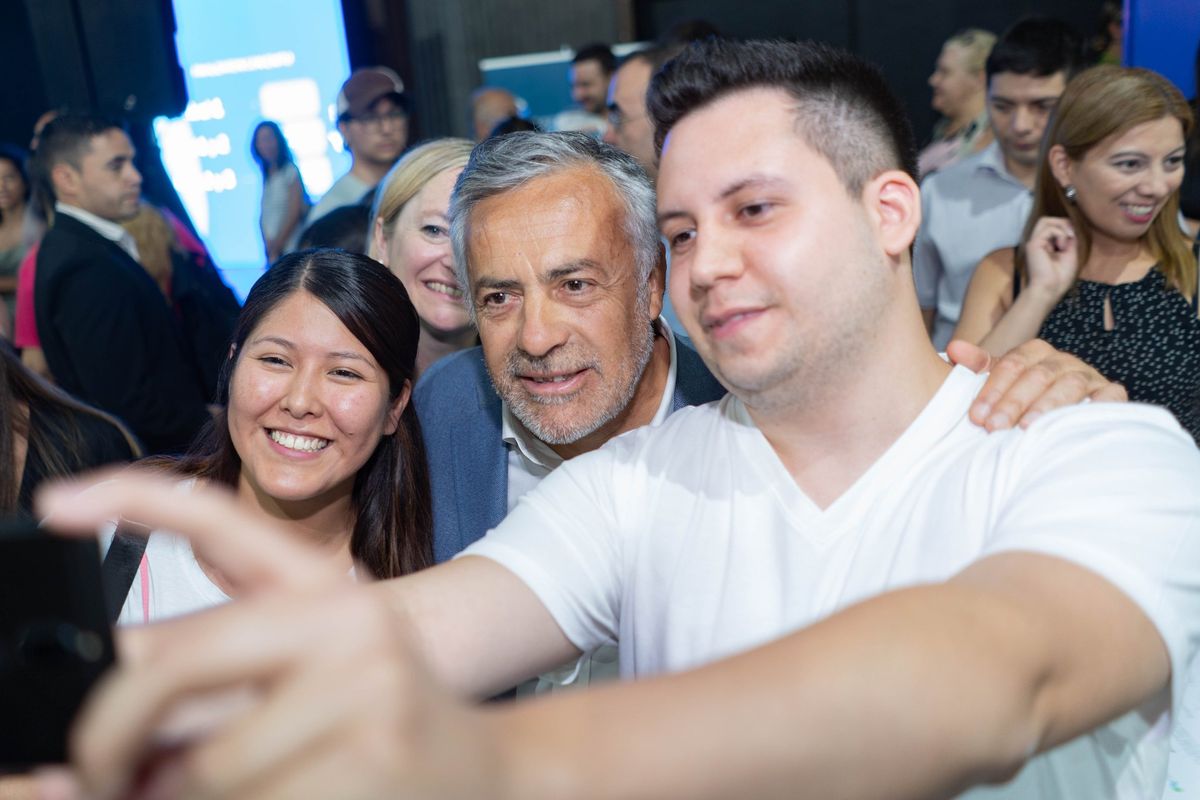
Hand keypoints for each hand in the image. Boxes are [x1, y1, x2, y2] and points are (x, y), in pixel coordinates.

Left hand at [35, 473, 498, 799]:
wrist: (481, 767)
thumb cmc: (379, 720)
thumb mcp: (306, 669)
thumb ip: (216, 661)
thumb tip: (115, 674)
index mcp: (324, 587)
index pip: (220, 521)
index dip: (135, 499)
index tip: (60, 502)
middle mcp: (350, 619)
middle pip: (175, 664)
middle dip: (111, 735)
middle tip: (97, 771)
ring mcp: (367, 687)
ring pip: (204, 763)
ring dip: (176, 798)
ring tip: (197, 796)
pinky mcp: (373, 757)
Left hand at [947, 338, 1126, 430]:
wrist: (1067, 419)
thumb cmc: (1026, 402)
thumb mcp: (1001, 384)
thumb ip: (979, 366)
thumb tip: (953, 348)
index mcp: (1036, 353)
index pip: (1011, 365)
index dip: (992, 390)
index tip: (975, 416)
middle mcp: (1063, 361)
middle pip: (1037, 375)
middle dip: (1012, 402)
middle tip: (993, 427)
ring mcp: (1090, 376)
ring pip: (1069, 385)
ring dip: (1046, 406)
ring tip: (1026, 428)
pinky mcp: (1112, 394)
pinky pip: (1110, 397)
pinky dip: (1097, 407)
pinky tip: (1076, 423)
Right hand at [1023, 216, 1078, 299]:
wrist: (1050, 289)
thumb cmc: (1059, 278)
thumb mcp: (1070, 254)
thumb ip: (1069, 241)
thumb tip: (1071, 229)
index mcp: (1045, 246)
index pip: (1052, 227)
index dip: (1065, 227)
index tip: (1073, 238)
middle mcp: (1038, 242)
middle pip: (1046, 220)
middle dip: (1062, 223)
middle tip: (1070, 235)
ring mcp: (1034, 242)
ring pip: (1045, 220)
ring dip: (1061, 227)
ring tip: (1065, 241)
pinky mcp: (1033, 244)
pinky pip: (1049, 228)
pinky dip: (1060, 234)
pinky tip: (1061, 246)